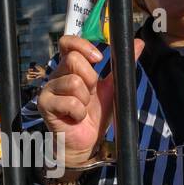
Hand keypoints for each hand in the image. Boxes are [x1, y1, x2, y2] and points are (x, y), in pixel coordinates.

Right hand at [37, 33, 144, 168]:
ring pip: (73, 82)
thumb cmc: (95, 114)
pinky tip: (76, 118)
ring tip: (83, 108)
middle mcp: (56, 75)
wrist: (87, 142)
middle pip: (73, 60)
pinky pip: (69, 102)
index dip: (82, 45)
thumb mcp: (112, 87)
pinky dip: (79, 112)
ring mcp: (49, 89)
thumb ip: (122, 65)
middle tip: (90, 94)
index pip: (67, 43)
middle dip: (91, 79)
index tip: (99, 58)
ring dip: (85, 99)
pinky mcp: (45, 104)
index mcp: (70, 67)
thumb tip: (138, 42)